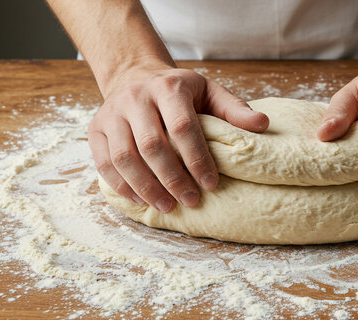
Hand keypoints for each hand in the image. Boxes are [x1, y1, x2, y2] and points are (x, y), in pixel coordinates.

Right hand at [88, 65, 268, 212]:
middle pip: (151, 146)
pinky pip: (104, 163)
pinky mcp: (95, 129)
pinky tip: (142, 200)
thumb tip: (263, 125)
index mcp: (168, 87)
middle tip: (191, 201)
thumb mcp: (209, 91)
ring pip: (124, 157)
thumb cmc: (179, 91)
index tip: (211, 184)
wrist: (135, 75)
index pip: (183, 128)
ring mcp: (111, 113)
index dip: (197, 159)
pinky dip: (122, 185)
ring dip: (146, 187)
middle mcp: (135, 98)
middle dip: (173, 179)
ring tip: (168, 206)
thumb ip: (234, 109)